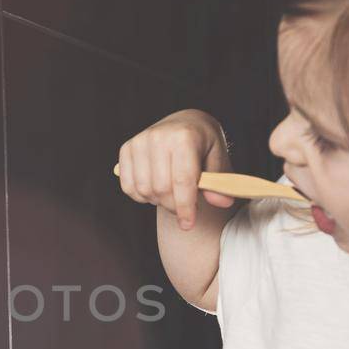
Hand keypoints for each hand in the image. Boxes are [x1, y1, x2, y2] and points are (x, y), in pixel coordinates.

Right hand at [117, 110, 234, 228]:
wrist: (183, 123)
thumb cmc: (203, 143)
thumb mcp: (218, 158)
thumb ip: (219, 182)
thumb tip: (222, 202)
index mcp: (184, 136)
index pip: (182, 180)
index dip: (185, 207)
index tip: (188, 225)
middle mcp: (158, 136)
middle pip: (161, 189)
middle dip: (173, 206)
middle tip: (184, 208)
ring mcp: (139, 142)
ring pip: (144, 190)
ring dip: (158, 201)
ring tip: (171, 195)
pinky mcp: (126, 149)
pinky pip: (128, 186)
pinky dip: (141, 197)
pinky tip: (155, 191)